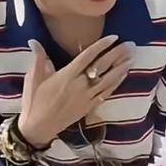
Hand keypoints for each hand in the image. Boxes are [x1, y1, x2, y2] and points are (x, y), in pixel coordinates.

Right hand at [19, 36, 134, 147]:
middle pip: (102, 66)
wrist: (38, 128)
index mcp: (66, 75)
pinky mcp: (89, 106)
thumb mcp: (33, 78)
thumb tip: (34, 41)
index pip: (88, 56)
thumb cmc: (34, 101)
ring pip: (108, 80)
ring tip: (132, 57)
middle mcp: (80, 85)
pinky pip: (106, 93)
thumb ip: (38, 58)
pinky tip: (123, 75)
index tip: (114, 37)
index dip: (102, 46)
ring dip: (121, 68)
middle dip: (117, 54)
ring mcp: (86, 97)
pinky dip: (116, 83)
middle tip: (130, 44)